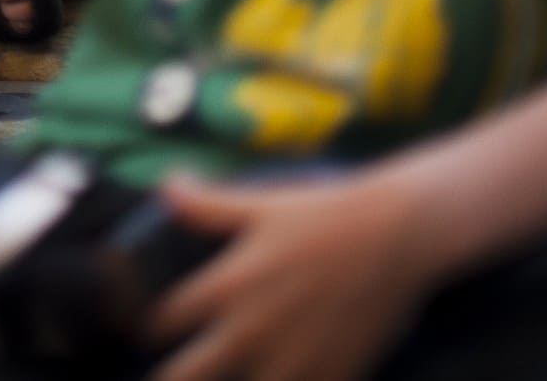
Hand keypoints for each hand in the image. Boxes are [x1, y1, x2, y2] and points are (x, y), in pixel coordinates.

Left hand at [148, 170, 438, 380]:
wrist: (398, 235)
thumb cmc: (325, 214)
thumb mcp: (259, 204)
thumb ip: (204, 204)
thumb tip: (165, 185)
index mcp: (227, 287)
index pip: (161, 321)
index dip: (148, 327)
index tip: (150, 329)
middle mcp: (251, 330)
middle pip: (186, 374)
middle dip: (172, 376)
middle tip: (165, 375)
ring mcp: (291, 359)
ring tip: (222, 377)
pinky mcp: (331, 374)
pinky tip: (274, 377)